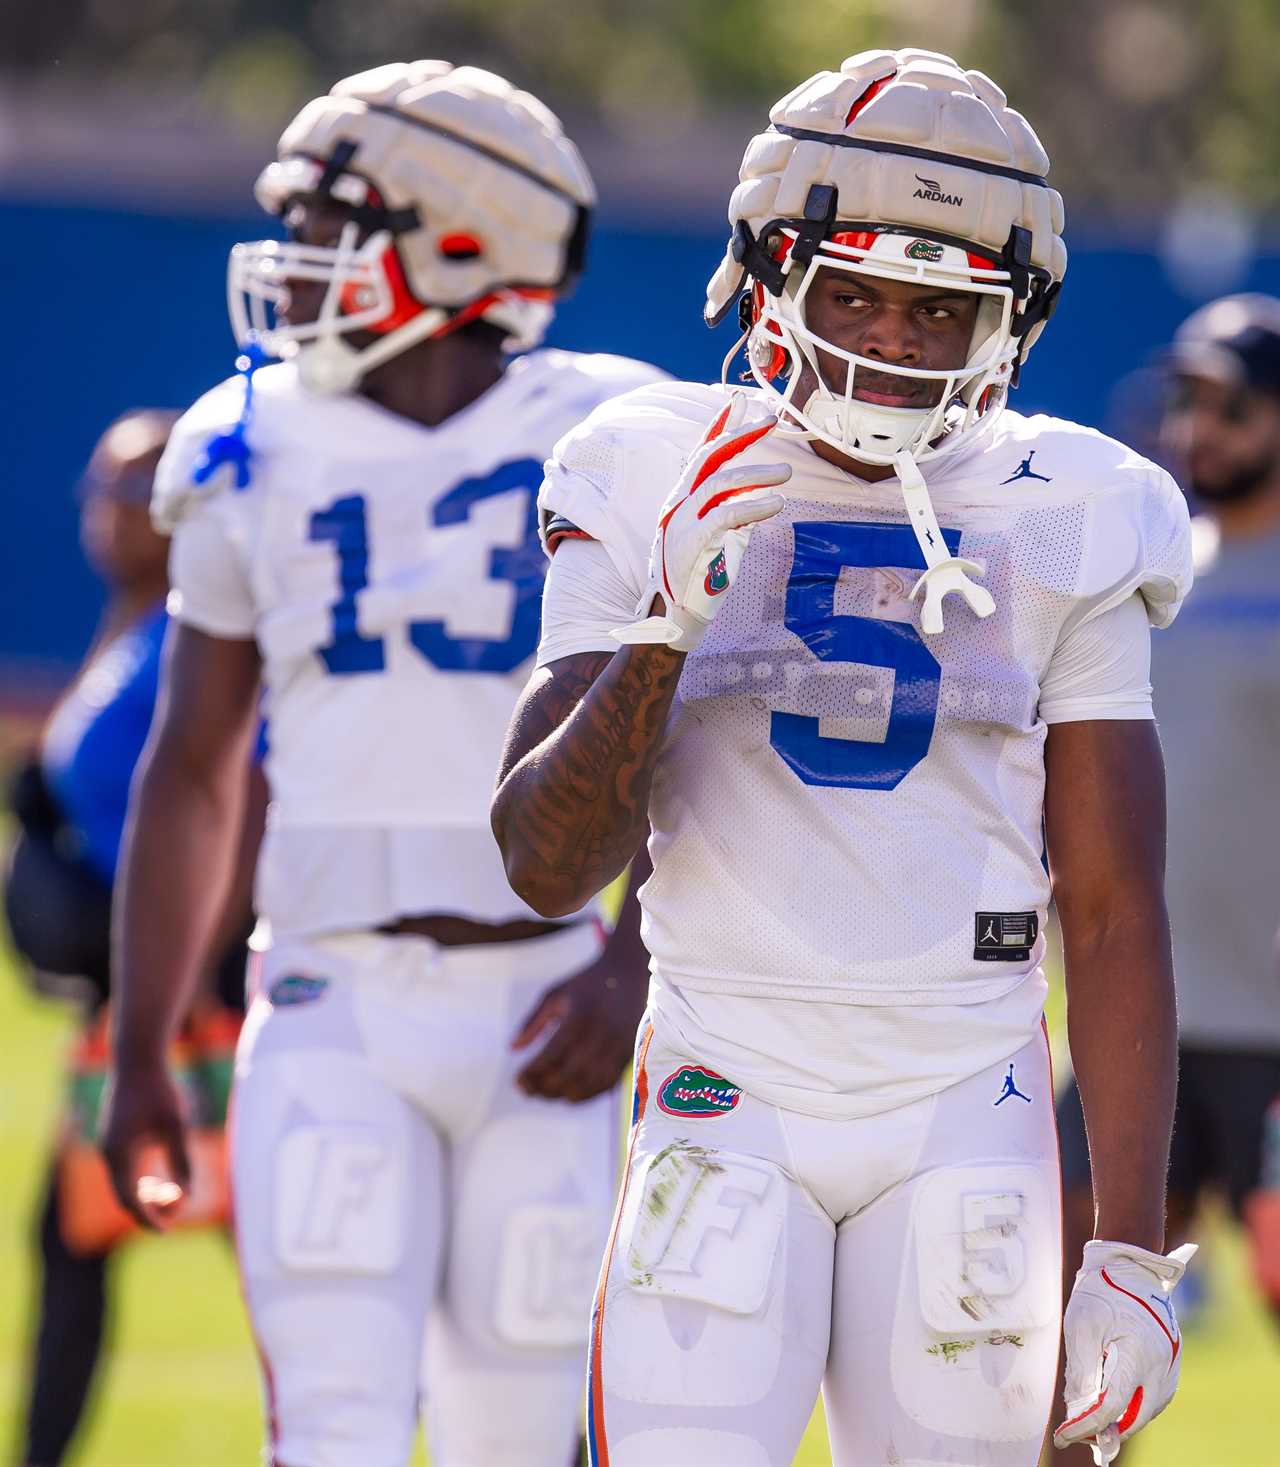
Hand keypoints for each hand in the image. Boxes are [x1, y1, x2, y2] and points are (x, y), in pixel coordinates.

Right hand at [99, 1063, 191, 1229]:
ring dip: (145, 1195)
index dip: (148, 1218)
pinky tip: (158, 1182)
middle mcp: (109, 1154)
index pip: (130, 1200)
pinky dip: (140, 1182)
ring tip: (172, 1196)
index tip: (166, 1230)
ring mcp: (109, 1146)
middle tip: (175, 1216)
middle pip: (125, 1195)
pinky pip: (124, 1171)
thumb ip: (182, 1160)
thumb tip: (188, 1195)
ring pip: (124, 1184)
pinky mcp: (114, 1139)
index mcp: (119, 1155)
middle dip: (148, 1209)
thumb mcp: (176, 1126)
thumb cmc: (160, 1091)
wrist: (137, 1061)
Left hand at [511, 951, 647, 1101]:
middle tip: (527, 1090)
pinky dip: (587, 1094)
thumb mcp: (554, 994)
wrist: (629, 971)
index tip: (516, 1080)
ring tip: (545, 1093)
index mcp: (578, 1017)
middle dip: (544, 1088)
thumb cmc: (585, 983)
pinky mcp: (628, 1053)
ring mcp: (616, 1046)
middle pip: (568, 1075)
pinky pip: (606, 1083)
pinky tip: (569, 1094)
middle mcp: (599, 1034)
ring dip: (563, 1095)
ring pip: (588, 1084)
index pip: (551, 1056)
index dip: (532, 1073)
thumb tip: (512, 1048)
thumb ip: (532, 1021)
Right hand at [613, 393, 789, 652]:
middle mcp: (677, 504)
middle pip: (709, 457)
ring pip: (720, 483)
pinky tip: (777, 503)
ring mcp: (681, 522)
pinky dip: (753, 506)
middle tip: (772, 419)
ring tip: (788, 473)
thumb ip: (730, 510)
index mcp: (681, 500)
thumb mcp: (716, 537)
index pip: (700, 453)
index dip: (719, 425)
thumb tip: (757, 492)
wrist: (675, 618)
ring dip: (757, 474)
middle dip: (741, 434)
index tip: (738, 399)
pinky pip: (725, 515)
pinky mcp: (692, 542)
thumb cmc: (699, 578)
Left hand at [1054, 1239, 1196, 1463]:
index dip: (1086, 1425)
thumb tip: (1076, 1410)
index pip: (1112, 1406)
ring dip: (1121, 1419)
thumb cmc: (1102, 1292)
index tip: (1062, 1435)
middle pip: (1135, 1416)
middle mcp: (1163, 1366)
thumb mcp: (1081, 1326)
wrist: (1130, 1265)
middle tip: (1077, 1433)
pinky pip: (1154, 1396)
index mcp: (1140, 1356)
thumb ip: (1080, 1370)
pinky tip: (1112, 1402)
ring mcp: (1172, 1366)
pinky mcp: (1172, 1363)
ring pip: (1147, 1410)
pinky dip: (1133, 1405)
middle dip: (1106, 1430)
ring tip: (1091, 1421)